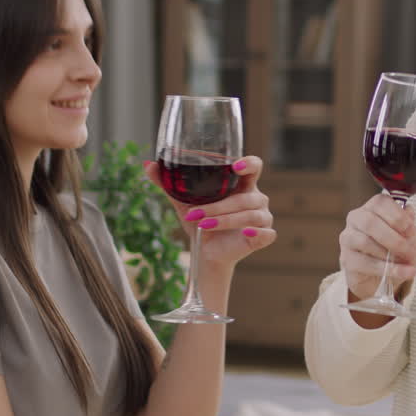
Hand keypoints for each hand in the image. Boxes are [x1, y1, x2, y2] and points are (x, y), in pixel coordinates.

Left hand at [145, 156, 276, 270]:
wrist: (206, 252)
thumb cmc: (201, 221)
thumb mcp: (184, 202)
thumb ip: (169, 183)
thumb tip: (148, 165)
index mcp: (242, 185)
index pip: (254, 166)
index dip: (249, 163)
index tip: (234, 166)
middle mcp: (256, 198)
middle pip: (246, 197)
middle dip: (220, 206)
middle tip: (196, 213)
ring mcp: (262, 217)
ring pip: (251, 215)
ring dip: (227, 220)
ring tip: (205, 224)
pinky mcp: (263, 236)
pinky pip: (266, 233)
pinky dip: (257, 232)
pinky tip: (245, 232)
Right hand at [339, 193, 415, 300]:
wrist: (384, 278)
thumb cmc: (396, 252)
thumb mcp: (410, 239)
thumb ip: (410, 226)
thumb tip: (408, 213)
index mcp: (373, 208)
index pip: (380, 203)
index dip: (398, 216)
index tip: (411, 231)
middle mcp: (357, 219)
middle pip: (370, 222)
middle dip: (394, 238)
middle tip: (409, 251)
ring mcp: (348, 238)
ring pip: (365, 242)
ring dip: (389, 255)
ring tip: (406, 264)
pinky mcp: (346, 259)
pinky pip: (365, 263)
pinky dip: (387, 269)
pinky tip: (402, 272)